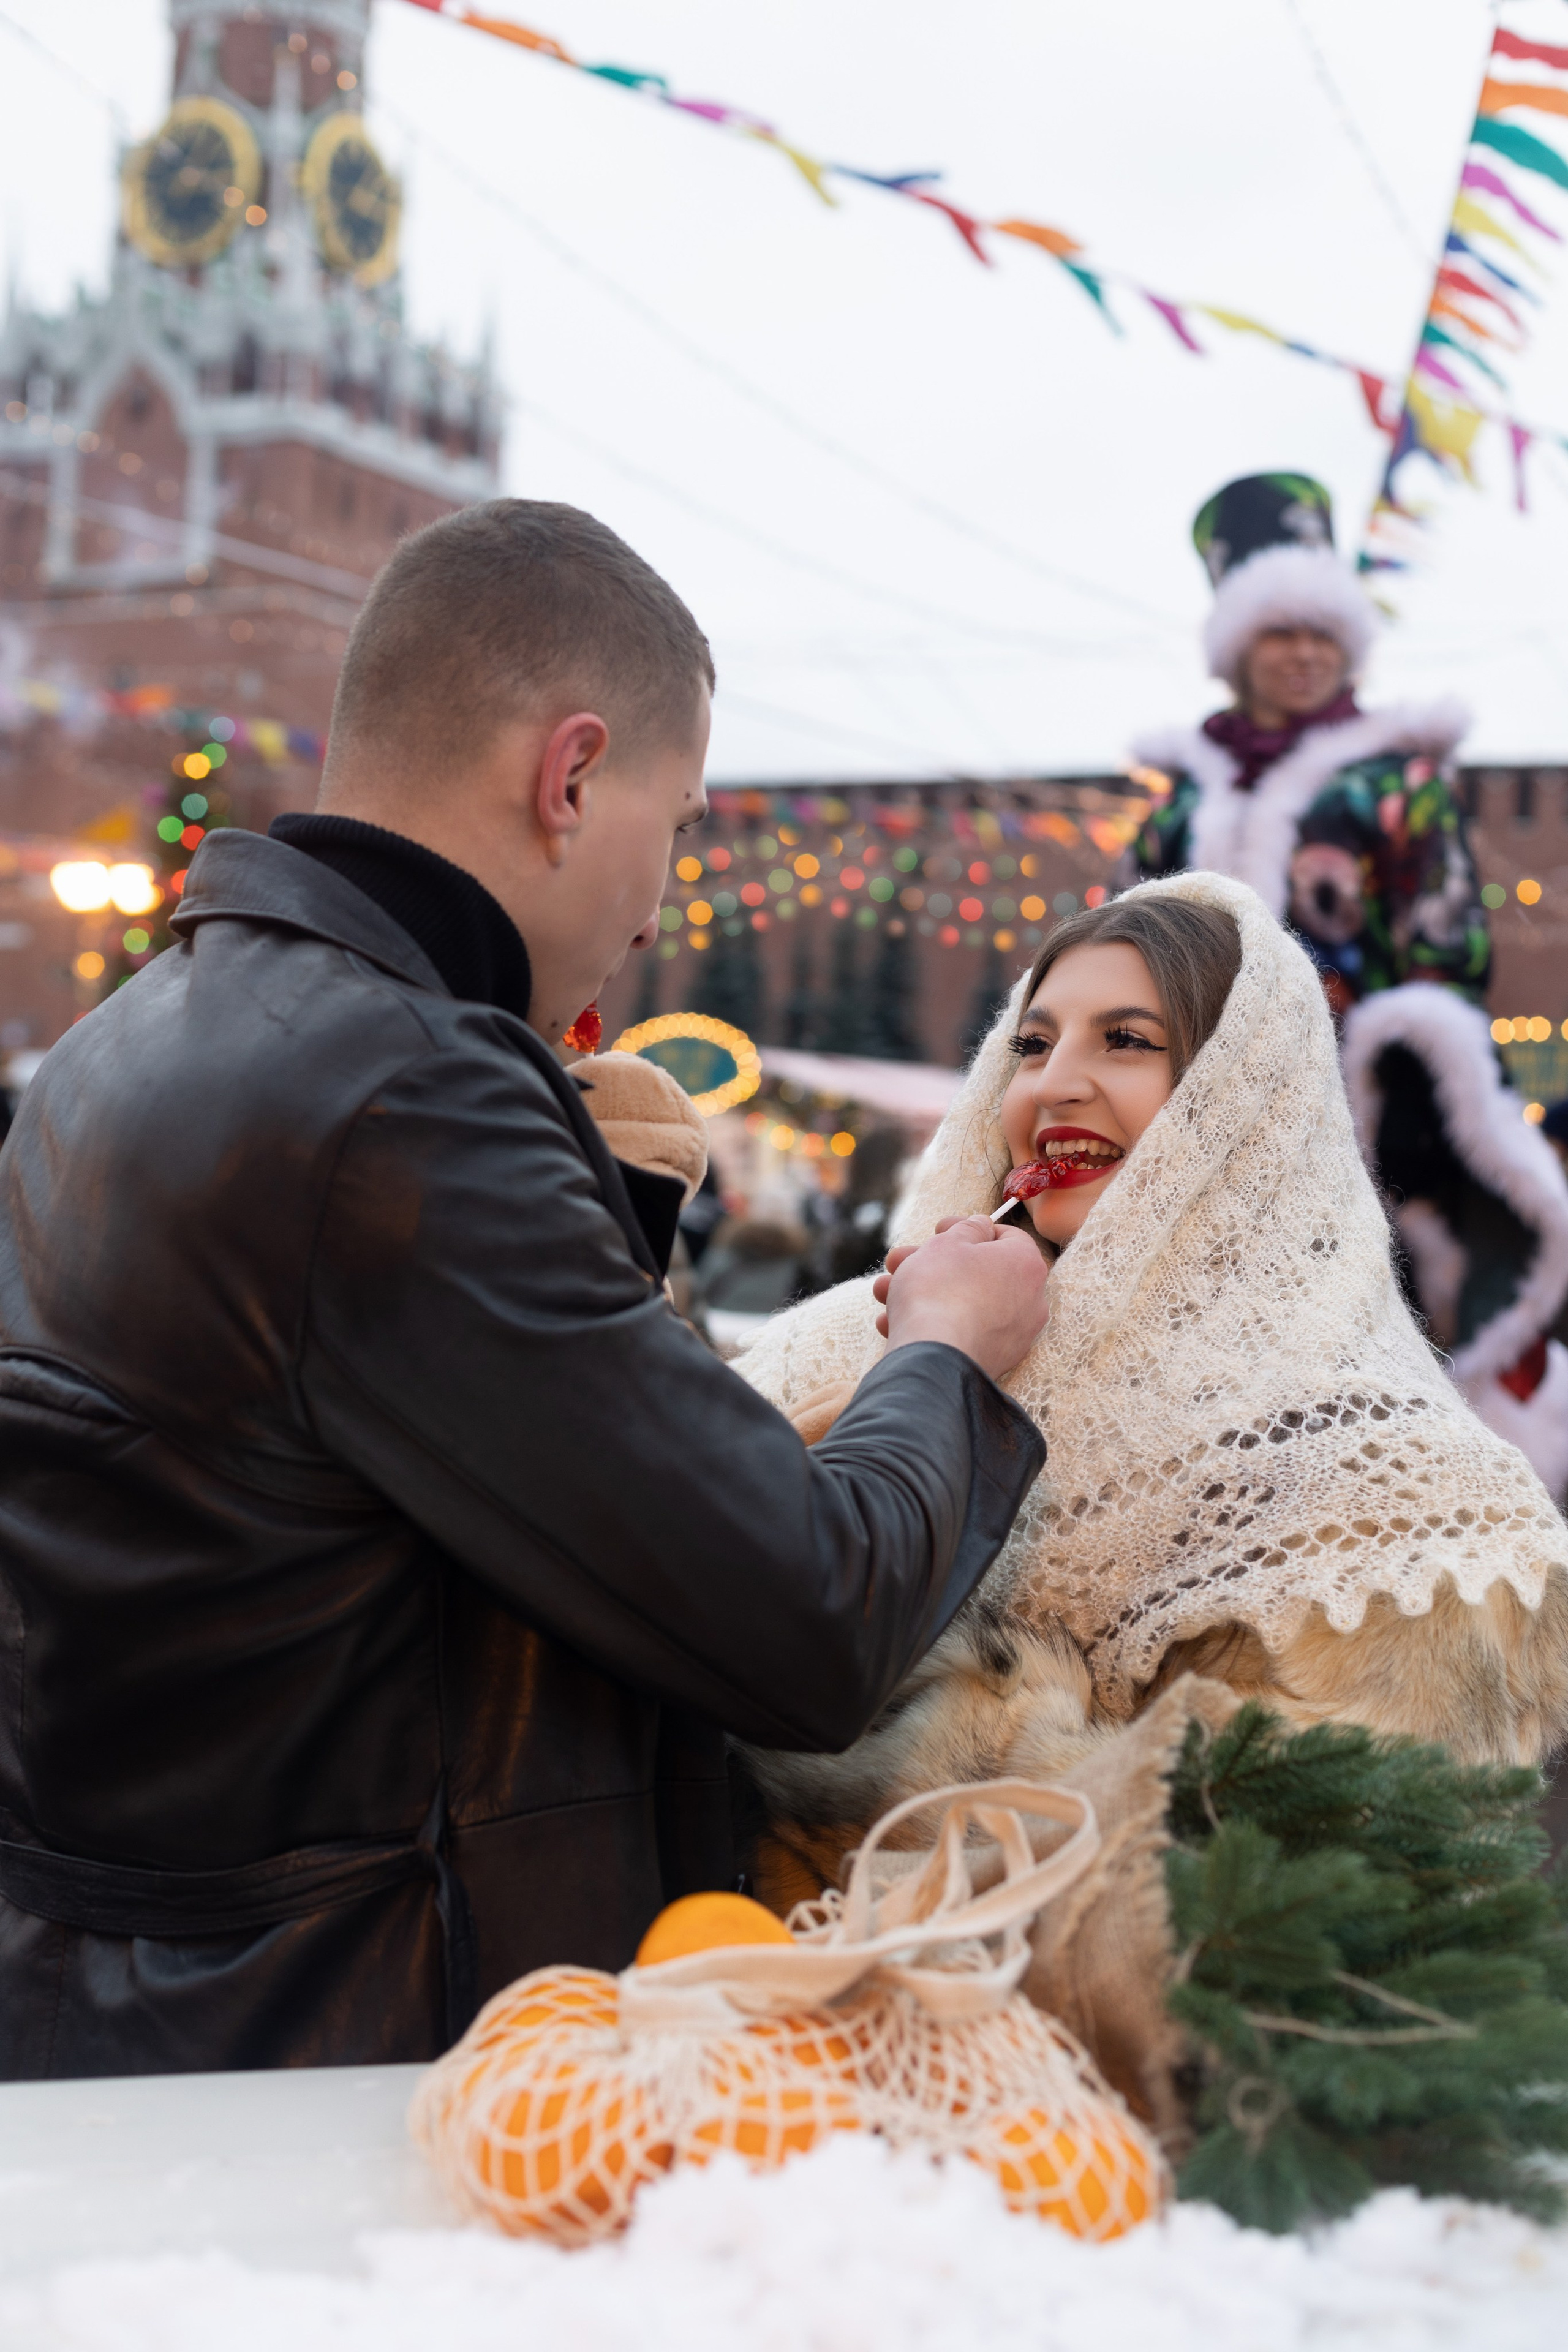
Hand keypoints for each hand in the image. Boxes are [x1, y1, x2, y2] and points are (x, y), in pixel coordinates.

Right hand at [872, 1214, 1049, 1383]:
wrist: (931, 1357)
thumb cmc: (940, 1290)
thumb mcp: (948, 1243)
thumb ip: (968, 1228)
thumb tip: (981, 1226)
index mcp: (1026, 1264)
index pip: (1005, 1235)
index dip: (966, 1227)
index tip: (937, 1229)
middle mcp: (1029, 1301)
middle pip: (977, 1271)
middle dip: (932, 1263)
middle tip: (900, 1261)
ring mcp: (1013, 1336)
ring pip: (964, 1303)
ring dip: (923, 1293)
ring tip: (885, 1292)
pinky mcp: (993, 1361)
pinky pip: (961, 1333)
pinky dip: (932, 1323)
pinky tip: (894, 1322)